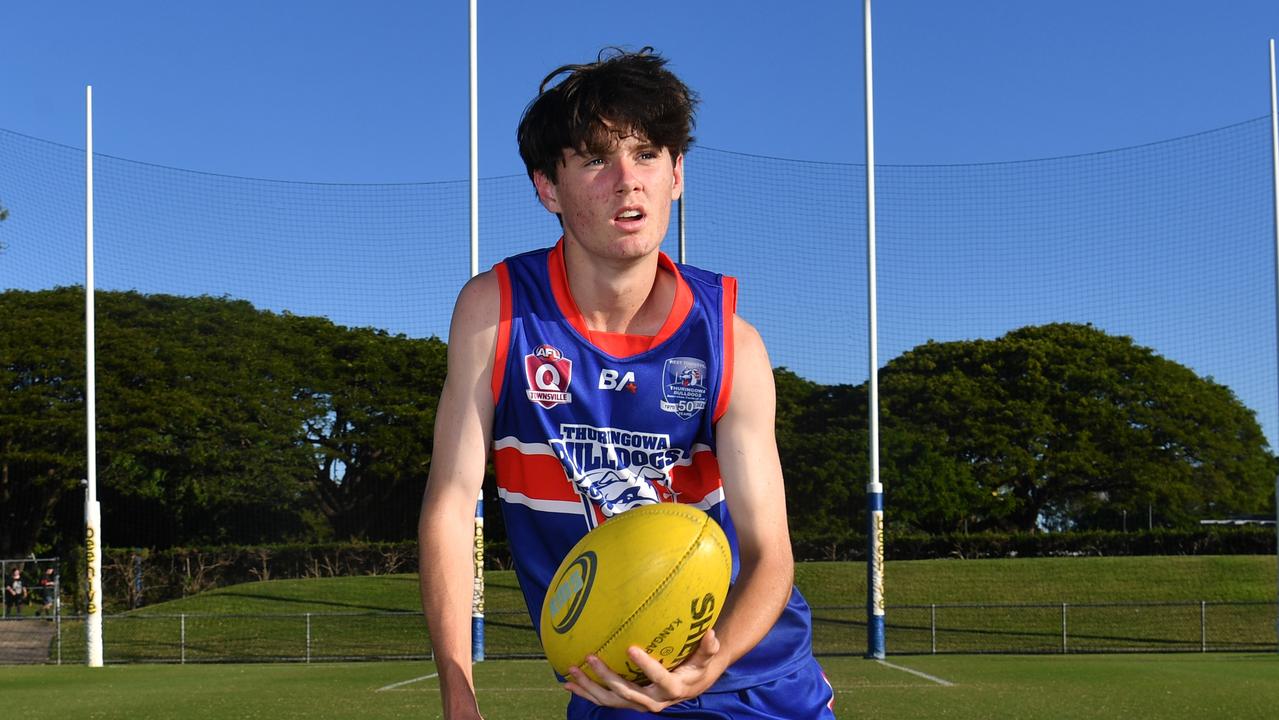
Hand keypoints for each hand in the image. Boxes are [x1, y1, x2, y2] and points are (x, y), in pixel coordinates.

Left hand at [564, 629, 722, 711]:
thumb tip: (712, 634)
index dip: (646, 666)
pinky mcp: (627, 702)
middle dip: (606, 678)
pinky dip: (586, 692)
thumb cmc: (697, 666)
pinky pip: (604, 700)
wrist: (691, 685)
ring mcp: (637, 703)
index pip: (658, 679)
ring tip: (571, 673)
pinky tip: (569, 682)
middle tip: (590, 657)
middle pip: (626, 693)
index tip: (631, 648)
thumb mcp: (706, 658)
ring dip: (589, 688)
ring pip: (610, 700)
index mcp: (672, 688)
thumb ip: (708, 648)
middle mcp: (653, 701)